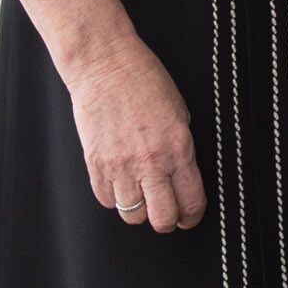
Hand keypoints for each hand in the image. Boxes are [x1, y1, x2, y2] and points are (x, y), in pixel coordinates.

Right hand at [63, 36, 203, 232]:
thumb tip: (183, 179)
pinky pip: (106, 200)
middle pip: (162, 219)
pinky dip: (114, 197)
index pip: (191, 202)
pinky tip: (120, 182)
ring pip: (132, 215)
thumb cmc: (145, 81)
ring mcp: (120, 166)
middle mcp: (150, 163)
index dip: (192, 216)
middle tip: (167, 212)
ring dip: (139, 210)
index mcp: (178, 149)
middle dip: (168, 221)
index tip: (189, 216)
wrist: (105, 65)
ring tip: (141, 195)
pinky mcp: (95, 164)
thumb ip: (182, 150)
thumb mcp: (180, 113)